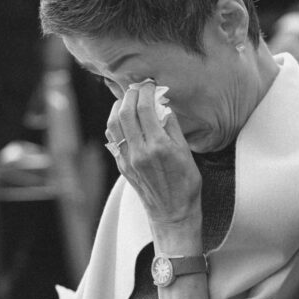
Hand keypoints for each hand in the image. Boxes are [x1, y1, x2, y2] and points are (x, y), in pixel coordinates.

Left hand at [106, 81, 201, 249]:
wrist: (172, 214)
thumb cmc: (186, 185)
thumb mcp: (186, 153)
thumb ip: (173, 127)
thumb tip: (162, 105)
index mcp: (158, 146)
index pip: (145, 108)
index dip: (146, 91)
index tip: (150, 84)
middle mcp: (139, 152)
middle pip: (125, 112)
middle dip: (130, 94)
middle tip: (138, 87)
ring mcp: (127, 159)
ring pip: (113, 124)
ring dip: (118, 107)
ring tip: (128, 100)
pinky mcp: (121, 166)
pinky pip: (113, 138)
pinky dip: (115, 123)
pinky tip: (124, 119)